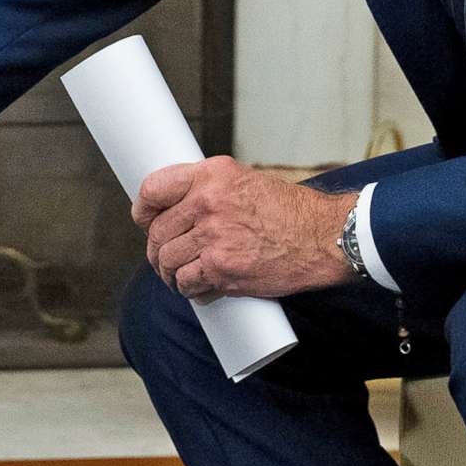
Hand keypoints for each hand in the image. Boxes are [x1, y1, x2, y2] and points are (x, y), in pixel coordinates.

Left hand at [133, 156, 355, 299]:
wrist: (323, 237)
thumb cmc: (289, 211)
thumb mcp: (245, 181)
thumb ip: (209, 189)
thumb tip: (175, 208)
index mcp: (211, 175)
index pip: (153, 189)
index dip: (142, 209)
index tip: (144, 219)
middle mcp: (208, 202)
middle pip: (157, 232)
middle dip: (157, 250)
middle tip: (164, 258)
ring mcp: (214, 237)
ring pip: (168, 260)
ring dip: (170, 274)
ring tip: (181, 276)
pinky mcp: (223, 269)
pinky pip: (188, 283)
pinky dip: (190, 290)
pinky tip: (199, 288)